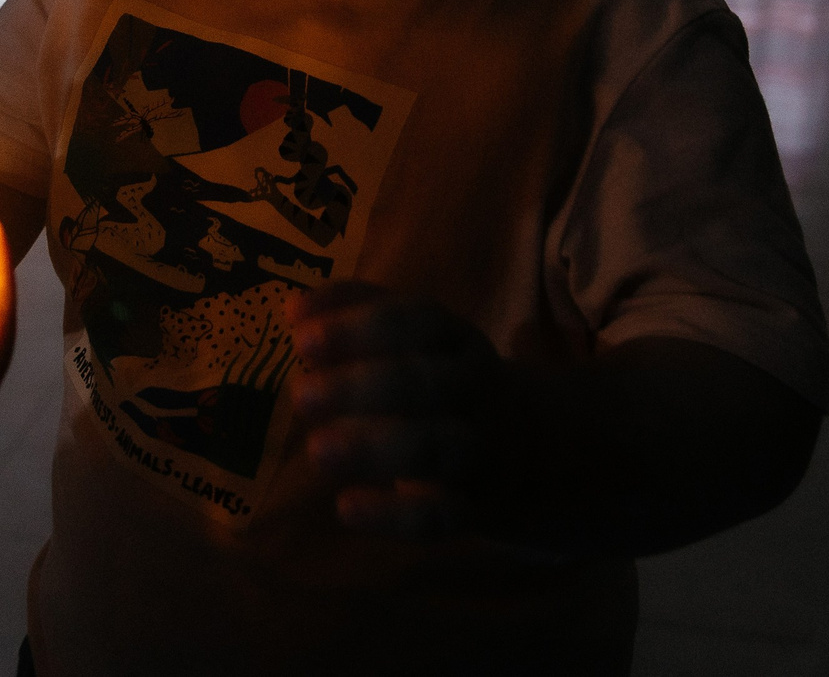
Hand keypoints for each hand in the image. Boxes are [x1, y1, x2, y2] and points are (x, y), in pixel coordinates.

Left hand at [291, 282, 512, 539]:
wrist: (533, 446)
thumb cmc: (445, 380)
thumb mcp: (419, 337)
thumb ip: (358, 312)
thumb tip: (295, 309)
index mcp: (457, 340)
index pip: (417, 321)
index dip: (360, 328)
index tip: (301, 339)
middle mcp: (474, 391)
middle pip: (427, 384)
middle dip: (361, 387)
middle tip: (301, 396)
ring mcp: (482, 451)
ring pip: (437, 449)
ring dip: (375, 448)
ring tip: (317, 450)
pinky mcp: (475, 509)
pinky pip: (441, 518)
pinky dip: (394, 516)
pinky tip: (345, 507)